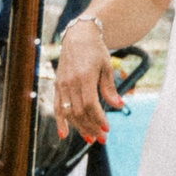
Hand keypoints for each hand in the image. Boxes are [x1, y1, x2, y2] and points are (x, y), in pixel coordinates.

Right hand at [52, 21, 125, 142]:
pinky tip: (63, 134)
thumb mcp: (106, 66)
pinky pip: (57, 107)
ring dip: (79, 128)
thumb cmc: (95, 51)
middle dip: (91, 127)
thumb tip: (119, 105)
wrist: (78, 36)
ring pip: (68, 112)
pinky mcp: (57, 85)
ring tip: (90, 138)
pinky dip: (60, 121)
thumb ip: (110, 88)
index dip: (98, 118)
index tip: (107, 129)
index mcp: (84, 76)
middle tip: (102, 138)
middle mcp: (70, 82)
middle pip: (79, 111)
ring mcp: (62, 84)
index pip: (90, 104)